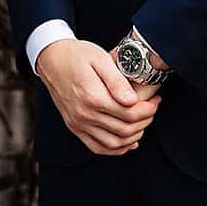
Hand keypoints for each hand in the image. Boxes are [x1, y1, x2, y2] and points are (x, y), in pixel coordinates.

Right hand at [35, 39, 160, 155]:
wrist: (51, 59)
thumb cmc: (76, 56)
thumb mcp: (100, 59)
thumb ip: (117, 81)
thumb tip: (133, 101)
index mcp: (93, 97)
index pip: (130, 114)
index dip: (148, 110)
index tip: (155, 101)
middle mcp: (84, 114)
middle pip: (125, 130)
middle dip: (145, 121)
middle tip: (152, 109)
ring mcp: (78, 123)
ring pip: (114, 143)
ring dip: (133, 137)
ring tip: (142, 122)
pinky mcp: (74, 127)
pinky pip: (97, 147)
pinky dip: (115, 149)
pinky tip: (128, 142)